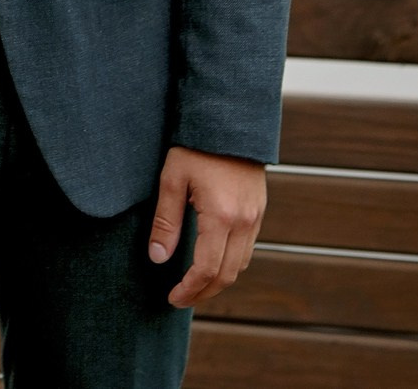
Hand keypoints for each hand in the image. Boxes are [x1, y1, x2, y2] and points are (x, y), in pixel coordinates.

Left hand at [149, 147, 264, 307]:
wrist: (230, 119)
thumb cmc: (196, 146)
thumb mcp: (172, 179)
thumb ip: (166, 221)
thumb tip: (158, 258)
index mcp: (222, 216)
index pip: (207, 269)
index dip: (189, 289)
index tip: (172, 297)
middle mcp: (244, 221)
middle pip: (227, 274)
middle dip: (203, 292)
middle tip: (180, 298)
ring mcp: (256, 216)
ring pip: (241, 264)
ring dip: (219, 280)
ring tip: (194, 284)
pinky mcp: (259, 209)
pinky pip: (247, 248)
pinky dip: (230, 263)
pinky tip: (212, 260)